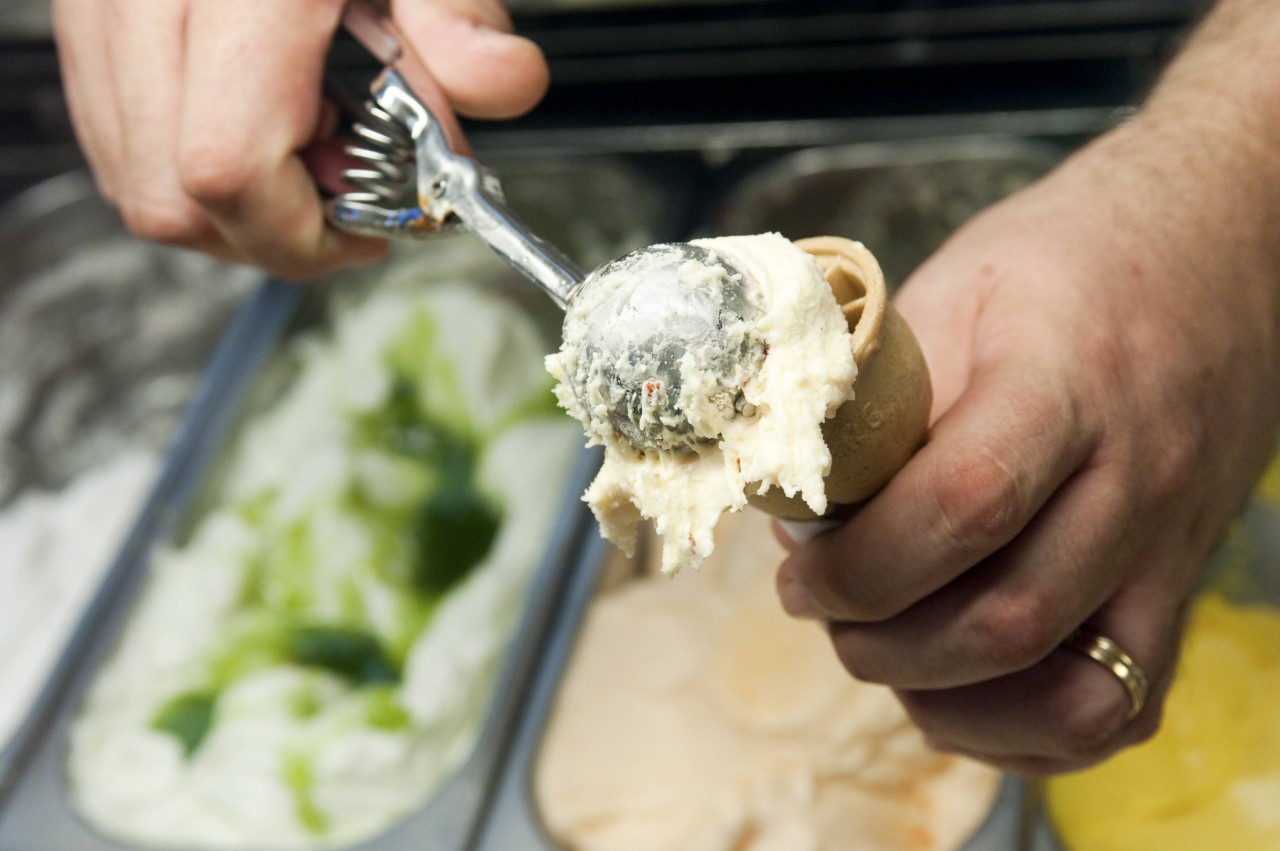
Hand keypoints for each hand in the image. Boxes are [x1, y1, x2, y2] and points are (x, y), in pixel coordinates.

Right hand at [52, 0, 548, 278]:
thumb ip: (458, 18)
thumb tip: (502, 82)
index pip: (229, 166)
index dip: (301, 233)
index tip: (370, 228)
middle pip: (175, 198)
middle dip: (275, 230)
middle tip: (349, 191)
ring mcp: (98, 12)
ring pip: (137, 185)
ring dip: (233, 209)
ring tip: (306, 150)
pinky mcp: (84, 23)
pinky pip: (118, 143)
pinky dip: (189, 170)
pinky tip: (257, 128)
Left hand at [776, 116, 1279, 774]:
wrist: (1216, 255)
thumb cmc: (1067, 263)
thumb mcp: (954, 288)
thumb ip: (879, 394)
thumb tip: (799, 502)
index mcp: (1064, 383)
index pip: (969, 502)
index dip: (864, 561)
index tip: (799, 568)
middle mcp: (1135, 481)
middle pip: (1008, 619)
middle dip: (879, 641)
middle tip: (819, 605)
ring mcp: (1169, 549)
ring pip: (1071, 696)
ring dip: (944, 699)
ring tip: (876, 646)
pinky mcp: (1181, 590)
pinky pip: (1119, 712)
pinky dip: (1020, 731)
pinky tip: (950, 688)